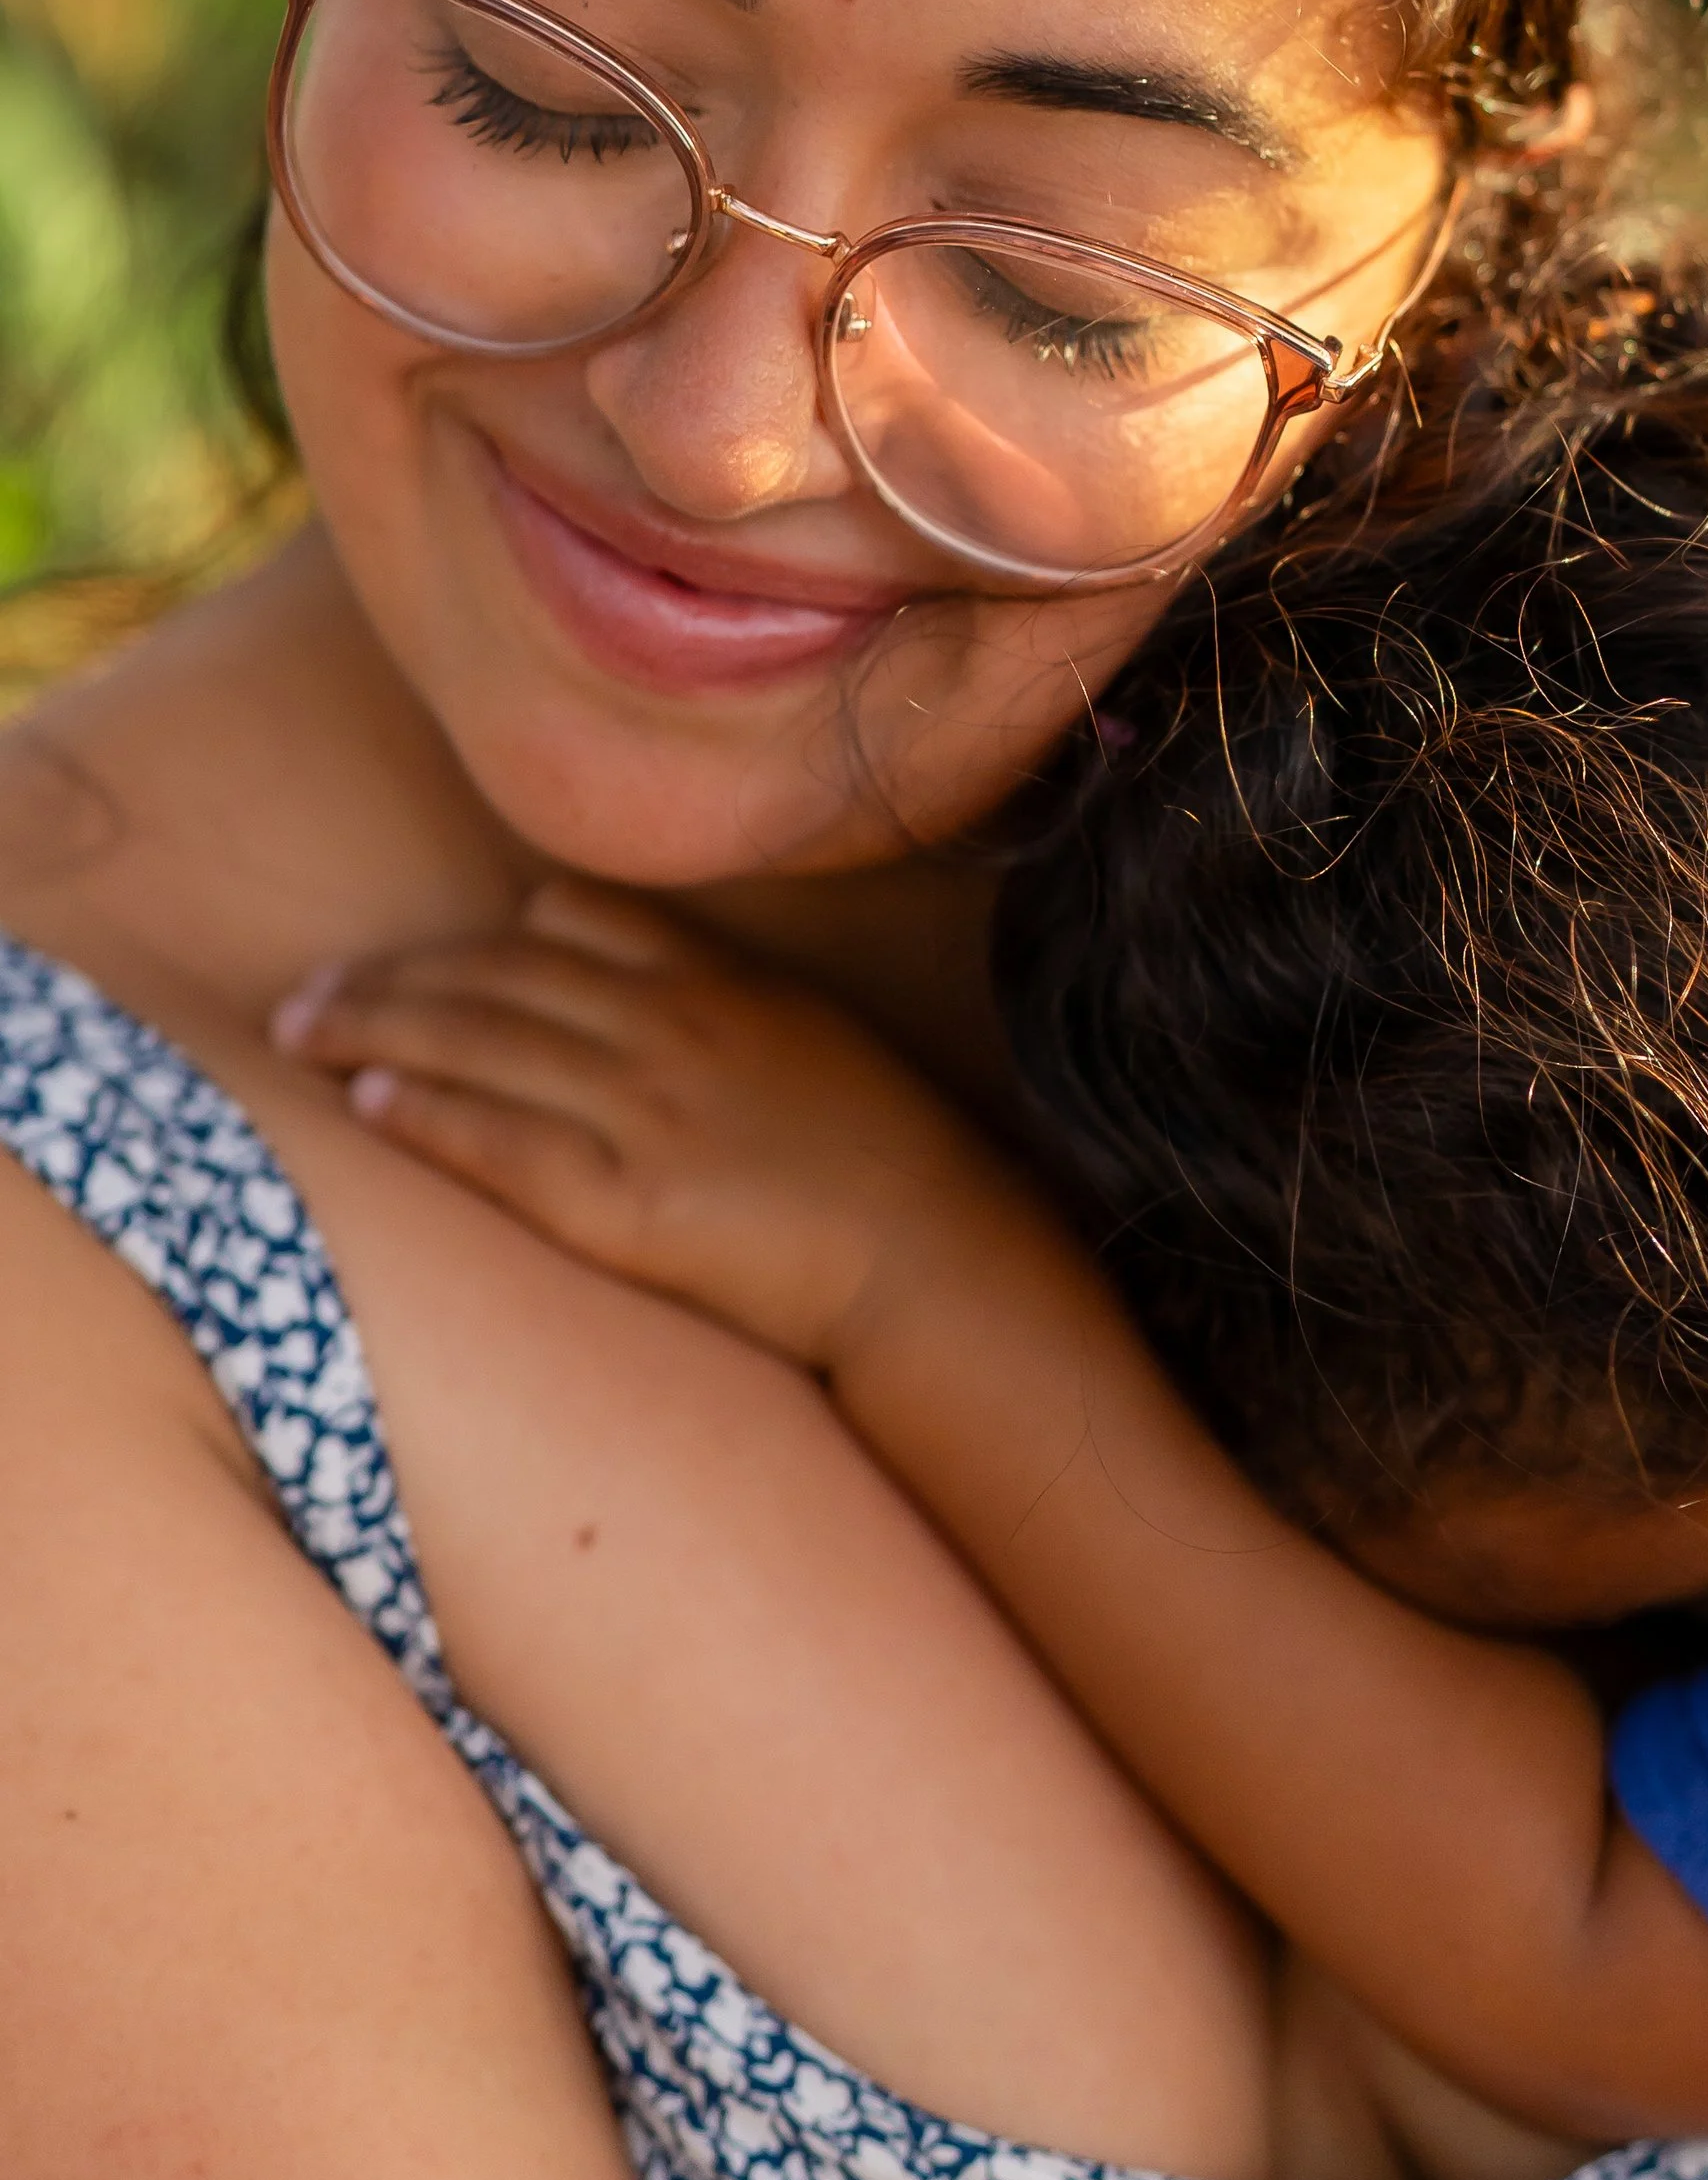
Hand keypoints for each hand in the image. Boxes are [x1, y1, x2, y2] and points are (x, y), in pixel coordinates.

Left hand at [269, 877, 985, 1366]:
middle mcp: (671, 1027)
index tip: (416, 956)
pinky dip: (422, 1114)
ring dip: (375, 1031)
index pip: (565, 921)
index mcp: (719, 983)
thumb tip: (636, 978)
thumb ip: (723, 999)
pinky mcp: (626, 1200)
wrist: (932, 1257)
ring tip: (303, 1033)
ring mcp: (646, 1109)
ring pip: (477, 1042)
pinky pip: (498, 1140)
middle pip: (495, 972)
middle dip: (389, 978)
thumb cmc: (884, 1160)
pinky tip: (366, 1105)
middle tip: (307, 995)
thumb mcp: (812, 1037)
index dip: (474, 936)